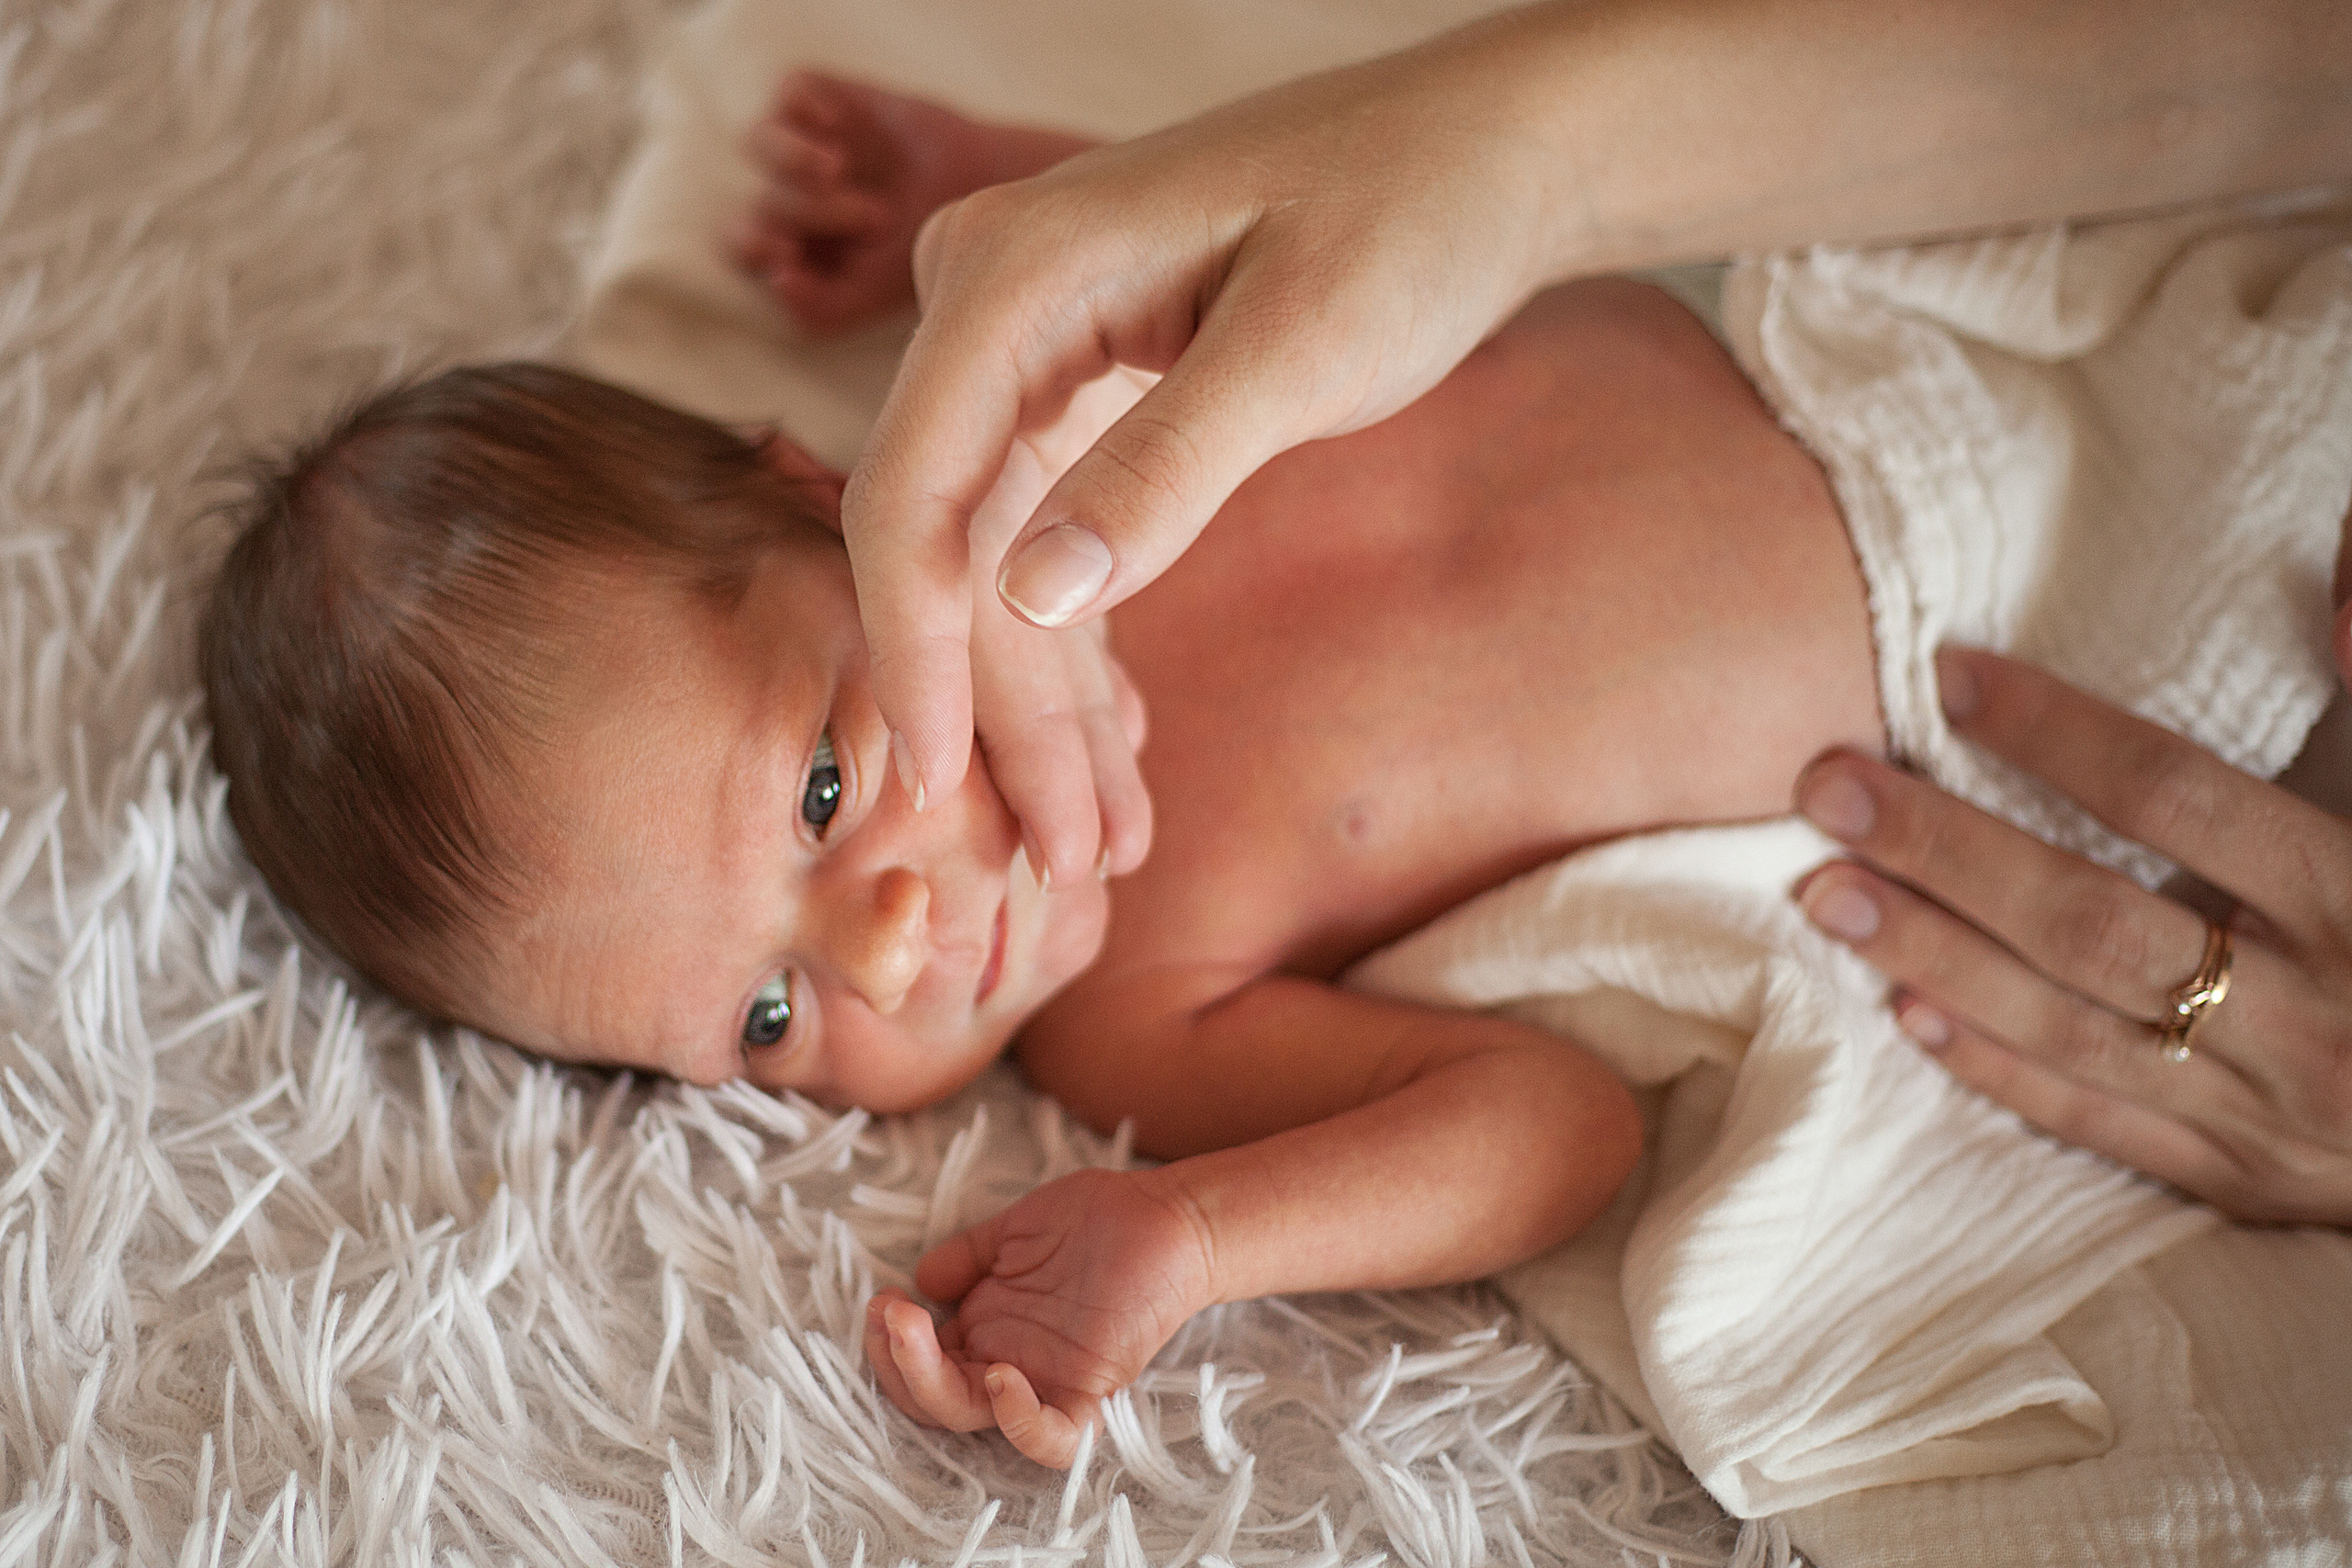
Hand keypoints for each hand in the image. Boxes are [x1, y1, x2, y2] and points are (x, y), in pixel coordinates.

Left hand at [730, 71, 985, 335]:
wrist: (980, 195)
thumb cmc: (920, 252)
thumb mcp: (872, 298)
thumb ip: (819, 310)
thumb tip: (777, 279)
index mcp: (789, 246)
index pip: (743, 248)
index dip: (756, 248)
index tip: (788, 254)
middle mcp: (786, 192)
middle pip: (757, 200)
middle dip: (810, 214)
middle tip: (878, 219)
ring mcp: (802, 141)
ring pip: (759, 141)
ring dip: (791, 160)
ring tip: (835, 170)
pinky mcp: (825, 97)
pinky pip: (790, 89)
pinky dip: (805, 108)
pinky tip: (836, 126)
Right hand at [842, 16, 1567, 816]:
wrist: (1486, 154)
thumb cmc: (1411, 215)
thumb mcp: (1305, 347)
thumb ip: (1165, 467)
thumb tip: (1031, 597)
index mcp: (1013, 274)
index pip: (915, 496)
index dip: (919, 655)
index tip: (941, 790)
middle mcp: (990, 308)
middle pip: (957, 548)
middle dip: (1008, 712)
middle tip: (1073, 857)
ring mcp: (1028, 352)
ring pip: (1000, 563)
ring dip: (1051, 705)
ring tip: (1105, 840)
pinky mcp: (1078, 392)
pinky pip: (1051, 540)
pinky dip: (1088, 649)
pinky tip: (1119, 751)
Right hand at [861, 1168, 1215, 1465]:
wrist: (1169, 1214)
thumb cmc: (1098, 1218)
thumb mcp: (1016, 1228)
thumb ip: (968, 1254)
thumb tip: (920, 1278)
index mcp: (987, 1329)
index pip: (922, 1364)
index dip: (890, 1343)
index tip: (881, 1299)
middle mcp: (1009, 1360)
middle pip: (935, 1397)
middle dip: (896, 1362)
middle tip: (888, 1313)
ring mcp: (1048, 1377)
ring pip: (975, 1416)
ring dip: (931, 1383)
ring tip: (914, 1330)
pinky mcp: (1093, 1386)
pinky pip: (1055, 1434)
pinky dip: (1021, 1420)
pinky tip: (997, 1377)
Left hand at [1794, 647, 2351, 1224]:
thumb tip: (2346, 557)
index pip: (2180, 800)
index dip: (2059, 733)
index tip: (1950, 673)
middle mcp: (2306, 1006)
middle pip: (2091, 919)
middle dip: (1946, 849)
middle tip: (1825, 785)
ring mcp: (2270, 1107)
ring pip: (2071, 1026)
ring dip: (1935, 955)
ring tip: (1823, 890)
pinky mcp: (2246, 1179)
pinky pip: (2103, 1122)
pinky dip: (1998, 1069)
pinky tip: (1904, 1009)